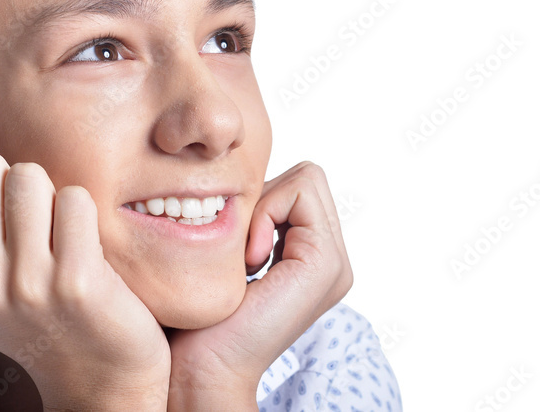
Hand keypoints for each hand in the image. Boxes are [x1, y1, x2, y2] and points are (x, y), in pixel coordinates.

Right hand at [0, 152, 170, 410]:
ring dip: (51, 194)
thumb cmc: (35, 314)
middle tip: (35, 219)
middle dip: (15, 180)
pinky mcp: (75, 280)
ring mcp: (25, 283)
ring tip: (59, 233)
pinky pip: (74, 199)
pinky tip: (87, 246)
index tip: (4, 218)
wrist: (95, 375)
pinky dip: (84, 212)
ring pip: (30, 176)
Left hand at [165, 161, 352, 409]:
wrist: (203, 365)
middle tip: (242, 249)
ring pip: (307, 178)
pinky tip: (250, 262)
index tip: (236, 245)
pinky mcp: (326, 262)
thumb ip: (250, 216)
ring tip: (246, 257)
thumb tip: (241, 174)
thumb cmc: (202, 313)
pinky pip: (300, 192)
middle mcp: (334, 260)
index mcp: (315, 257)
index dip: (263, 198)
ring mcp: (336, 263)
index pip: (300, 184)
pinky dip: (266, 214)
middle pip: (307, 177)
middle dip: (267, 198)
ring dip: (265, 207)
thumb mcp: (230, 251)